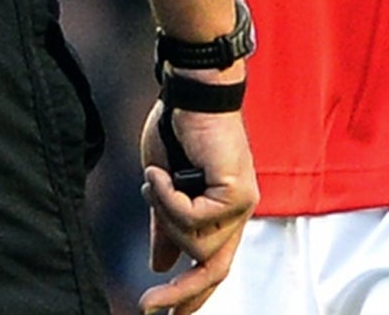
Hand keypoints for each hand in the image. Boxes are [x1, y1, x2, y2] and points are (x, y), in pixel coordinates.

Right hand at [138, 102, 256, 312]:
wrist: (189, 95)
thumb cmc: (178, 132)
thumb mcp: (163, 189)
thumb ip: (165, 226)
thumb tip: (161, 265)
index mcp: (222, 211)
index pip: (213, 265)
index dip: (191, 295)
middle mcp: (238, 210)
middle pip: (214, 269)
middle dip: (181, 294)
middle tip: (147, 306)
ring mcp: (241, 201)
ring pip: (196, 243)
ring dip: (164, 216)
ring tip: (154, 182)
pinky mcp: (237, 191)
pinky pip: (192, 217)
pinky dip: (167, 198)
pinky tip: (159, 174)